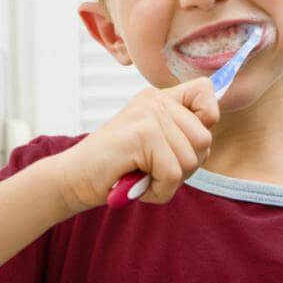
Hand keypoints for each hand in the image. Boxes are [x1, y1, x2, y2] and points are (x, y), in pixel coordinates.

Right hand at [48, 77, 219, 214]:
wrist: (73, 178)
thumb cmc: (115, 166)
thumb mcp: (152, 143)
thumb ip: (179, 133)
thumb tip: (210, 132)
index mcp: (158, 98)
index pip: (205, 90)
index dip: (206, 118)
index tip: (182, 140)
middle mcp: (154, 100)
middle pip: (205, 139)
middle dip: (185, 166)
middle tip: (153, 169)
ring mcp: (148, 115)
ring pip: (190, 160)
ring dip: (169, 182)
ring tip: (141, 176)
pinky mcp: (142, 135)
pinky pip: (172, 174)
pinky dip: (158, 191)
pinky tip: (136, 185)